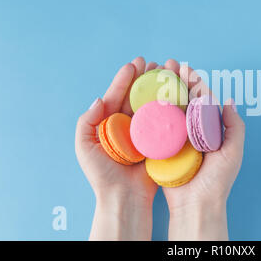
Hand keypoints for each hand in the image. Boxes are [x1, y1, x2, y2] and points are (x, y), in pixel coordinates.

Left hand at [75, 57, 160, 239]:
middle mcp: (129, 125)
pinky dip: (170, 106)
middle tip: (152, 62)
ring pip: (152, 104)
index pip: (117, 96)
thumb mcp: (84, 148)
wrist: (124, 198)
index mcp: (110, 124)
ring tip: (166, 71)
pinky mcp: (159, 141)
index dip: (124, 79)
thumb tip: (99, 99)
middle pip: (136, 96)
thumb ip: (86, 122)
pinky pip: (164, 120)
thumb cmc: (102, 176)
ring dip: (159, 87)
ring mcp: (145, 133)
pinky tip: (176, 93)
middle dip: (144, 78)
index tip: (133, 65)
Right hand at [162, 59, 245, 239]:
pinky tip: (143, 97)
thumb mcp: (233, 152)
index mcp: (208, 129)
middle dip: (175, 80)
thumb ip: (234, 127)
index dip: (194, 81)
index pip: (201, 99)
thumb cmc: (217, 181)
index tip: (185, 67)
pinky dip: (150, 111)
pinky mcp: (161, 148)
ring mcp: (175, 138)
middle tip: (167, 64)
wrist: (196, 206)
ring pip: (168, 109)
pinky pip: (155, 127)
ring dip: (161, 90)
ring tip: (153, 73)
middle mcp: (191, 130)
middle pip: (183, 99)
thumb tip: (229, 101)